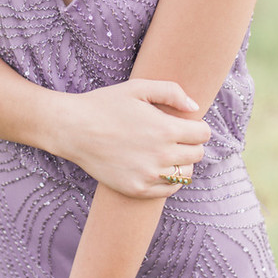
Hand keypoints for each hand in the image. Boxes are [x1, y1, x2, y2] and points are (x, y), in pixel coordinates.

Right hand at [57, 79, 209, 198]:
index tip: (187, 124)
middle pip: (197, 155)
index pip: (203, 134)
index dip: (198, 127)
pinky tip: (158, 167)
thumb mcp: (138, 87)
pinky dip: (170, 180)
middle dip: (191, 143)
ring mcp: (149, 175)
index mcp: (165, 129)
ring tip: (167, 152)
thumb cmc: (106, 104)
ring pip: (186, 175)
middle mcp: (161, 155)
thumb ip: (171, 91)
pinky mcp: (137, 189)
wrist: (74, 129)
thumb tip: (194, 108)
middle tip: (176, 136)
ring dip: (182, 163)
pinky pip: (168, 190)